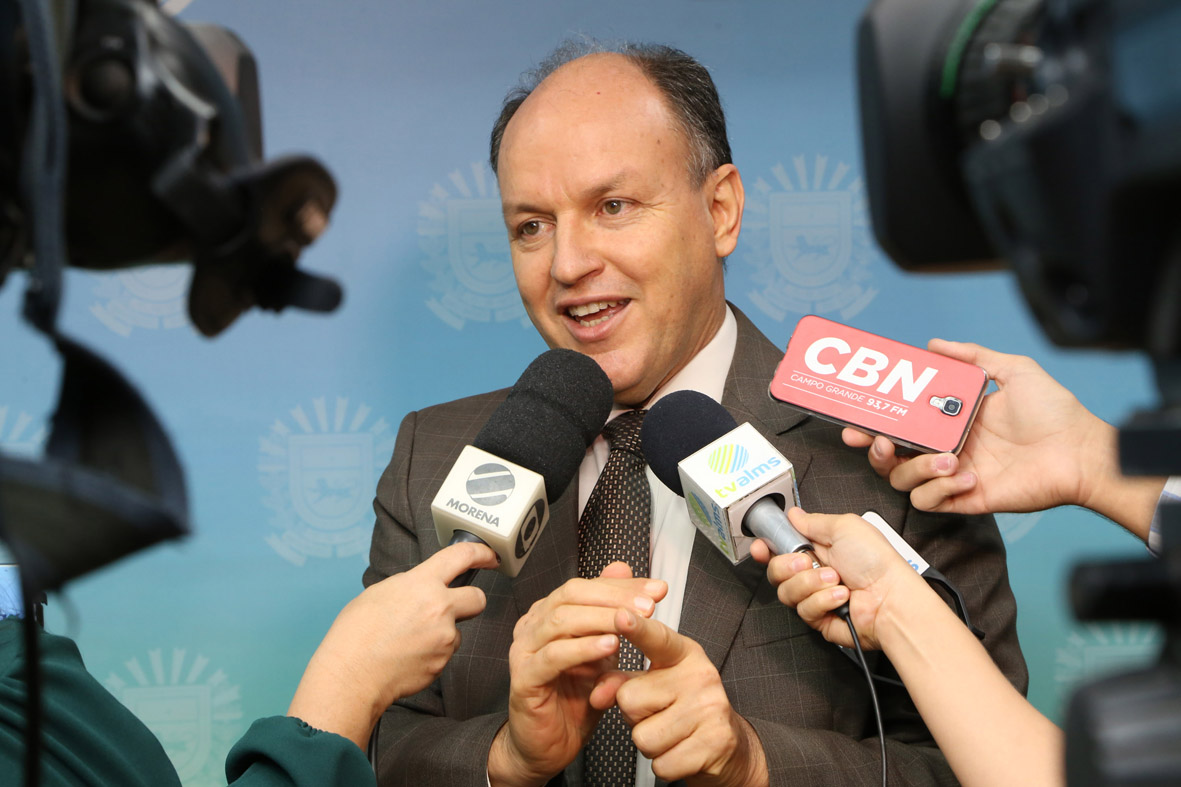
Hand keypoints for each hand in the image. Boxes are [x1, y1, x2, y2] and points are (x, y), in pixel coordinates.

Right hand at [287, 541, 497, 748]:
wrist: (352, 674)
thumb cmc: (356, 634)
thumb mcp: (380, 593)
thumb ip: (409, 586)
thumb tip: (421, 589)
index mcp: (422, 583)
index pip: (461, 557)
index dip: (480, 553)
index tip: (488, 556)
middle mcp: (440, 607)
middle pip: (478, 598)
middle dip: (471, 601)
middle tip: (455, 607)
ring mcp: (444, 636)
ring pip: (457, 630)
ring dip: (443, 633)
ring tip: (410, 641)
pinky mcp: (443, 661)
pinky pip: (445, 652)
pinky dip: (432, 653)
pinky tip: (408, 656)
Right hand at [488, 563, 666, 786]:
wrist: (549, 745)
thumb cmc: (574, 697)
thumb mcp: (603, 650)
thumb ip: (610, 611)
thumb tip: (623, 567)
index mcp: (549, 613)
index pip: (586, 586)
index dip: (623, 586)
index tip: (658, 590)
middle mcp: (532, 625)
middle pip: (571, 595)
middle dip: (614, 597)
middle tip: (648, 606)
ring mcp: (524, 650)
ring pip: (560, 620)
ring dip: (600, 619)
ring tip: (632, 624)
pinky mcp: (524, 678)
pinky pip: (553, 656)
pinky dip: (582, 648)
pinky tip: (609, 647)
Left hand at [593, 612, 767, 786]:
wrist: (727, 747)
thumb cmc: (684, 709)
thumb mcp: (654, 685)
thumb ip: (619, 681)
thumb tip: (597, 695)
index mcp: (684, 654)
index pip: (656, 638)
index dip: (637, 628)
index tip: (621, 615)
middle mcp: (699, 675)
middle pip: (629, 699)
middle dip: (635, 716)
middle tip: (659, 714)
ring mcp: (709, 708)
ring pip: (642, 736)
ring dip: (649, 743)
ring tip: (670, 733)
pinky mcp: (715, 742)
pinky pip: (661, 763)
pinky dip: (665, 765)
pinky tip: (681, 751)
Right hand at [750, 508, 924, 650]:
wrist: (893, 599)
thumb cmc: (877, 561)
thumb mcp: (845, 527)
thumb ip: (812, 521)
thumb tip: (794, 514)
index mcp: (819, 548)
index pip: (780, 547)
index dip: (765, 547)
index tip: (760, 547)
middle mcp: (814, 572)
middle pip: (775, 570)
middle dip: (787, 565)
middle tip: (808, 561)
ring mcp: (816, 596)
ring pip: (786, 591)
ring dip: (810, 583)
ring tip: (835, 579)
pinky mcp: (819, 618)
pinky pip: (803, 609)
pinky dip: (823, 600)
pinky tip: (841, 597)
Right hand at [843, 339, 1129, 519]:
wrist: (1081, 451)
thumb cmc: (1055, 412)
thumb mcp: (1014, 370)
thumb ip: (973, 356)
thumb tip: (935, 344)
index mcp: (951, 421)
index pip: (902, 423)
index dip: (875, 421)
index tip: (858, 416)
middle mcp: (946, 448)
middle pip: (890, 455)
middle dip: (874, 448)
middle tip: (873, 439)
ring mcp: (953, 476)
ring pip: (903, 480)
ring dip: (914, 468)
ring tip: (945, 458)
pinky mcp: (965, 499)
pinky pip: (928, 502)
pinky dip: (937, 489)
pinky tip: (964, 476)